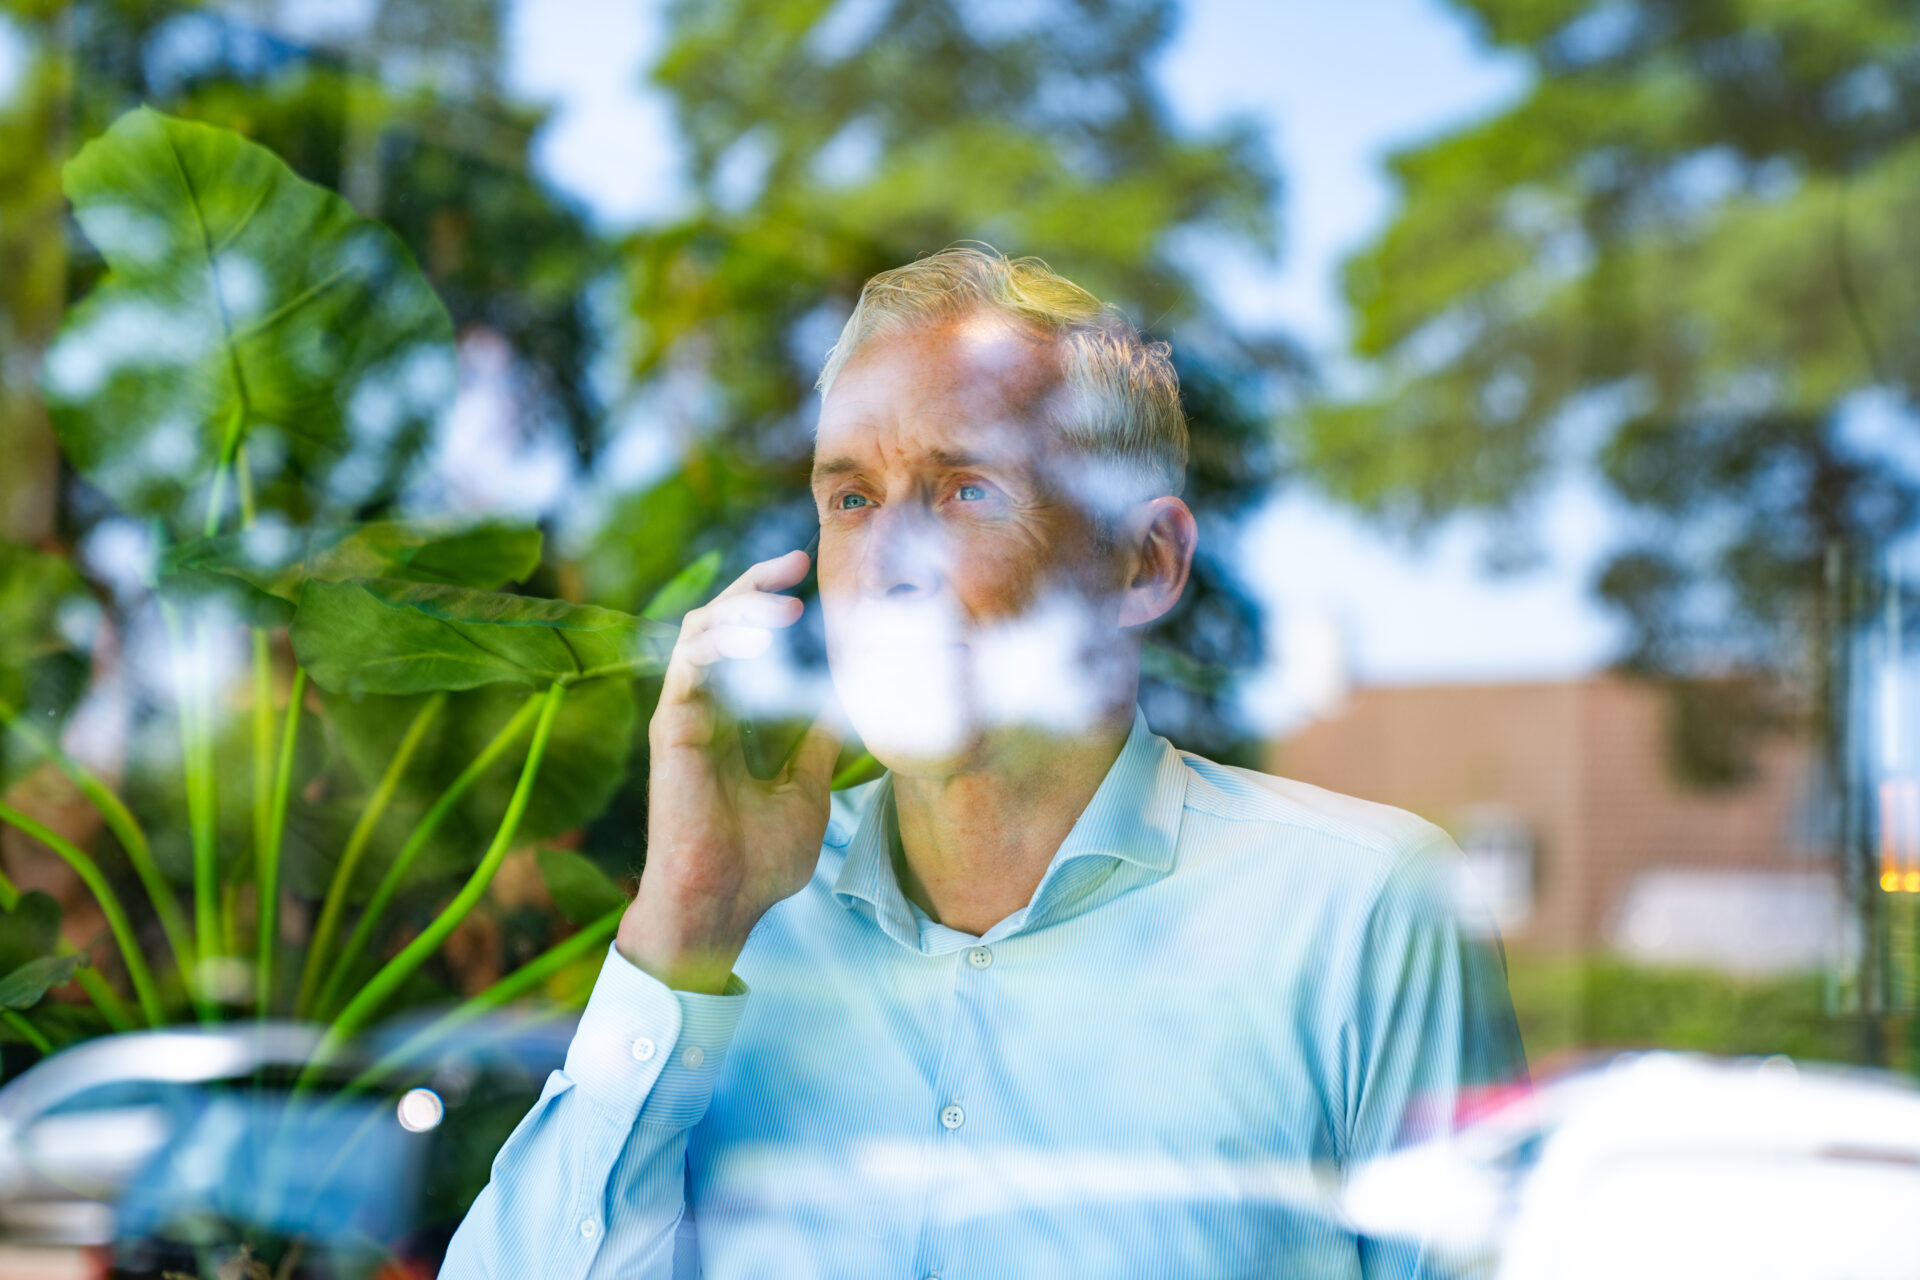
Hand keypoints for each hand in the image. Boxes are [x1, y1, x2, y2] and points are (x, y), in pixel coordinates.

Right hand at [618, 549, 841, 993]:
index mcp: (734, 717)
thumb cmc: (760, 861)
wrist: (723, 906)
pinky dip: (723, 642)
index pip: (745, 638)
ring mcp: (685, 714)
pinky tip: (761, 639)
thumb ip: (816, 744)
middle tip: (796, 562)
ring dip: (743, 609)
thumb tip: (845, 701)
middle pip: (718, 620)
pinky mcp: (672, 727)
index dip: (771, 601)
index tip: (810, 574)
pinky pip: (690, 665)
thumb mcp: (807, 790)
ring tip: (787, 608)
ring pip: (700, 631)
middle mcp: (704, 706)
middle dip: (754, 585)